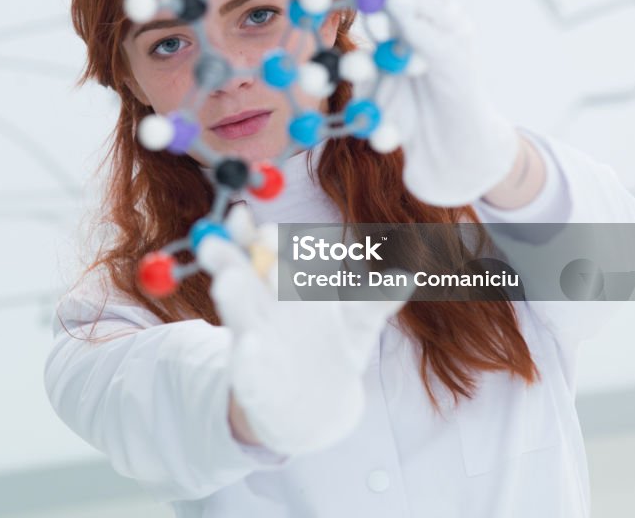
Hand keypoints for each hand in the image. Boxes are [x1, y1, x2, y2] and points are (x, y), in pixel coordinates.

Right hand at [200, 235, 409, 456]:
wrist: (314, 410)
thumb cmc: (334, 350)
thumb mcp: (358, 323)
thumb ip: (377, 299)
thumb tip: (410, 278)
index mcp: (280, 282)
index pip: (259, 248)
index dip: (255, 233)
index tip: (255, 223)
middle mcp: (260, 306)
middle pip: (238, 273)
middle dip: (229, 256)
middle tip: (225, 241)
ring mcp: (254, 340)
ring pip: (238, 312)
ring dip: (232, 295)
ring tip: (228, 280)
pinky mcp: (252, 380)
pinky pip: (247, 367)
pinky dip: (248, 357)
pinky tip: (252, 346)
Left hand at [352, 0, 520, 206]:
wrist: (450, 151)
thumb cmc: (410, 110)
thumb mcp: (376, 72)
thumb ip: (355, 49)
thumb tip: (315, 30)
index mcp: (424, 18)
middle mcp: (443, 21)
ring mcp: (454, 42)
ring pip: (425, 3)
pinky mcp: (457, 68)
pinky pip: (436, 40)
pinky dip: (416, 22)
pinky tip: (398, 6)